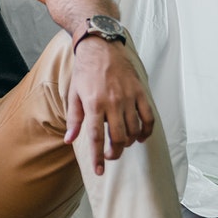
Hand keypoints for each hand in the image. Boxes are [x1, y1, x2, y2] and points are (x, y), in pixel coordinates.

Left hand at [63, 37, 154, 175]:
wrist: (101, 47)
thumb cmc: (84, 71)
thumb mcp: (73, 94)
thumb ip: (74, 119)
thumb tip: (70, 140)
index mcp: (93, 104)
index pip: (96, 137)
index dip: (98, 157)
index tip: (99, 170)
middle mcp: (112, 102)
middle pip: (118, 138)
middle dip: (114, 153)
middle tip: (110, 156)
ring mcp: (128, 98)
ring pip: (134, 130)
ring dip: (128, 143)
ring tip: (121, 144)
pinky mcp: (140, 93)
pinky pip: (148, 118)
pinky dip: (146, 131)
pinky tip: (140, 137)